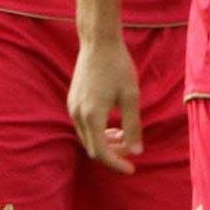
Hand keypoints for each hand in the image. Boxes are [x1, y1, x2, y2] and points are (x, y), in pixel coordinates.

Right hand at [67, 36, 142, 173]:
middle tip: (131, 150)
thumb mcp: (131, 96)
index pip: (102, 153)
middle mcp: (77, 114)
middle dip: (112, 154)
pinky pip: (83, 125)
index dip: (117, 164)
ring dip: (104, 142)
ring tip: (123, 137)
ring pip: (87, 137)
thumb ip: (133, 126)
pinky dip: (97, 131)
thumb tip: (136, 152)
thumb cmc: (118, 66)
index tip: (132, 168)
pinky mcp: (72, 100)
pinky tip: (112, 125)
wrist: (99, 41)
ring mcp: (72, 107)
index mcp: (92, 116)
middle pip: (92, 148)